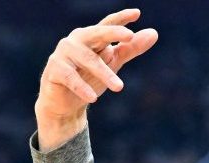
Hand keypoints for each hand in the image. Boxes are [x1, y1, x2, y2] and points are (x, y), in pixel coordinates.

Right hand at [35, 8, 158, 149]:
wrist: (66, 103)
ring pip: (88, 59)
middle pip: (97, 34)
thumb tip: (154, 33)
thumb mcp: (113, 62)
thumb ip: (130, 48)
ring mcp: (63, 54)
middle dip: (113, 33)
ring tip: (119, 87)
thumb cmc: (89, 77)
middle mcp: (76, 41)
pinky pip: (70, 77)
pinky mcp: (54, 70)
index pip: (107, 25)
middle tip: (130, 36)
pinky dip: (82, 87)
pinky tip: (93, 97)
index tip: (137, 14)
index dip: (121, 18)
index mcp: (91, 37)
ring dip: (104, 73)